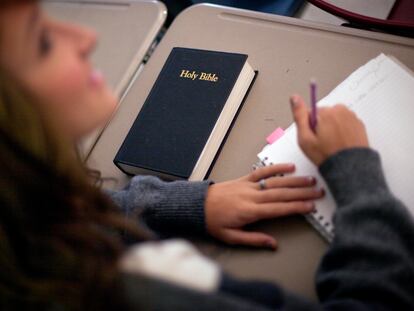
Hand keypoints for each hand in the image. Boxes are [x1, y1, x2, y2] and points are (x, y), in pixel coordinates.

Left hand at [205, 164, 323, 249]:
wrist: (197, 205)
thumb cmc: (213, 221)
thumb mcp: (231, 237)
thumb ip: (253, 240)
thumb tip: (272, 244)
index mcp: (250, 211)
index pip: (279, 208)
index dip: (297, 207)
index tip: (311, 206)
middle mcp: (251, 196)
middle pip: (282, 193)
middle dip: (302, 192)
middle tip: (319, 191)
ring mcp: (248, 185)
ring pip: (275, 181)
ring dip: (294, 180)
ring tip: (310, 179)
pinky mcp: (244, 179)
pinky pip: (262, 171)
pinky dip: (276, 168)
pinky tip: (288, 166)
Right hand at [290, 95, 368, 165]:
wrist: (349, 167)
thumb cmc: (326, 155)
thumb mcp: (305, 138)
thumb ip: (299, 115)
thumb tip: (294, 98)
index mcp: (326, 112)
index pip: (311, 113)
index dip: (309, 126)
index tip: (313, 137)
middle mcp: (340, 111)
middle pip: (324, 115)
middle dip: (321, 126)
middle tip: (322, 142)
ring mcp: (351, 117)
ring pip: (335, 119)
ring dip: (332, 128)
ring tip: (332, 144)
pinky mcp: (359, 124)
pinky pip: (346, 124)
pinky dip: (343, 131)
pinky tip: (341, 143)